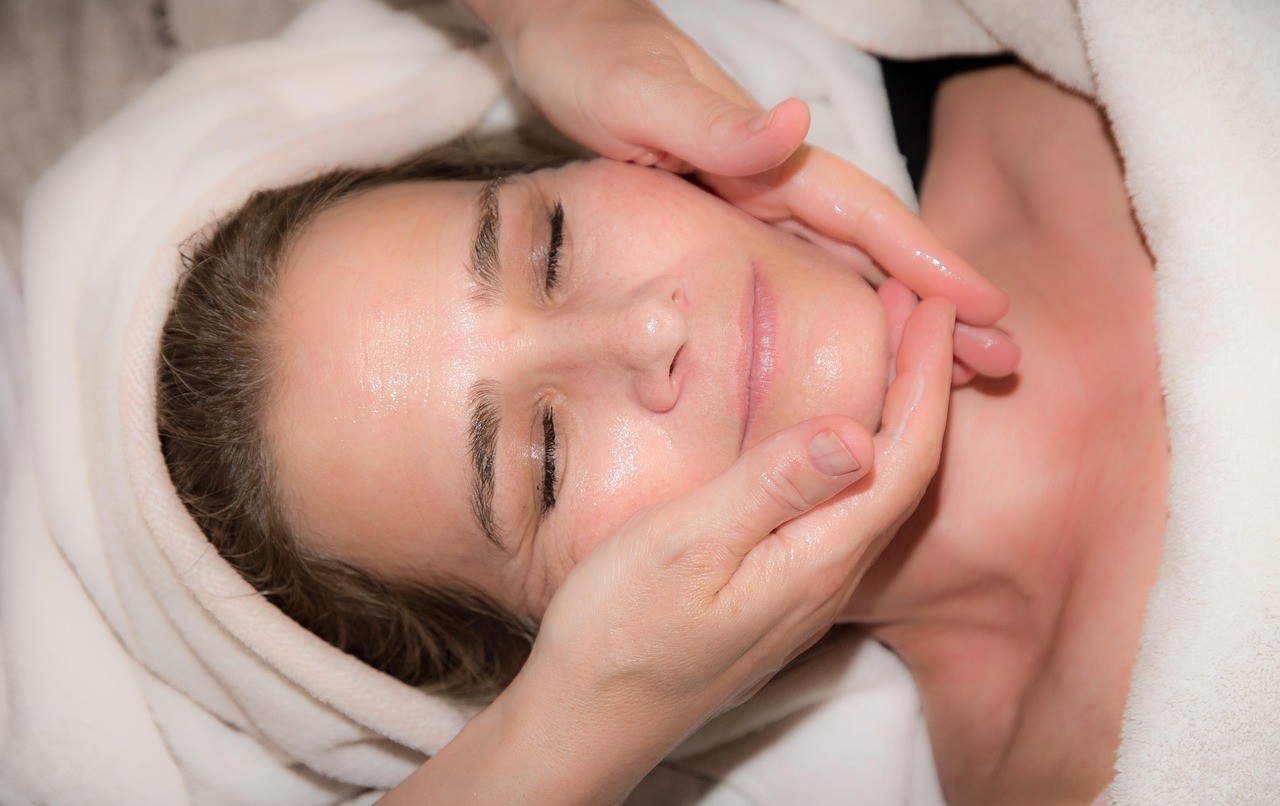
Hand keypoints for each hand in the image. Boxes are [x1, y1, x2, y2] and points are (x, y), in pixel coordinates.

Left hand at [465, 1, 1016, 383]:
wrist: (565, 41)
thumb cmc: (598, 63)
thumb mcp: (645, 98)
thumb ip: (716, 125)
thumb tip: (795, 125)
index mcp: (770, 161)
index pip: (865, 218)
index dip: (926, 263)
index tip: (988, 307)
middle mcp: (775, 185)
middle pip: (873, 253)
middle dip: (938, 306)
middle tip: (1002, 362)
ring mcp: (755, 205)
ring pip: (845, 269)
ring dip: (902, 317)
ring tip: (955, 372)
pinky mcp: (725, 221)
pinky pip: (795, 275)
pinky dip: (838, 309)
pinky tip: (855, 346)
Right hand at [516, 298, 957, 797]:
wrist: (589, 719)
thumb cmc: (623, 634)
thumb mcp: (689, 545)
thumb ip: (773, 487)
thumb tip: (858, 434)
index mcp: (818, 558)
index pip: (905, 457)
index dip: (926, 376)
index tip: (934, 307)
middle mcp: (827, 575)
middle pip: (904, 469)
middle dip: (920, 383)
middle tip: (919, 307)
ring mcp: (804, 586)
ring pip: (877, 488)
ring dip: (893, 412)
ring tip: (889, 348)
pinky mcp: (777, 589)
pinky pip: (843, 506)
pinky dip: (856, 447)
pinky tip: (834, 429)